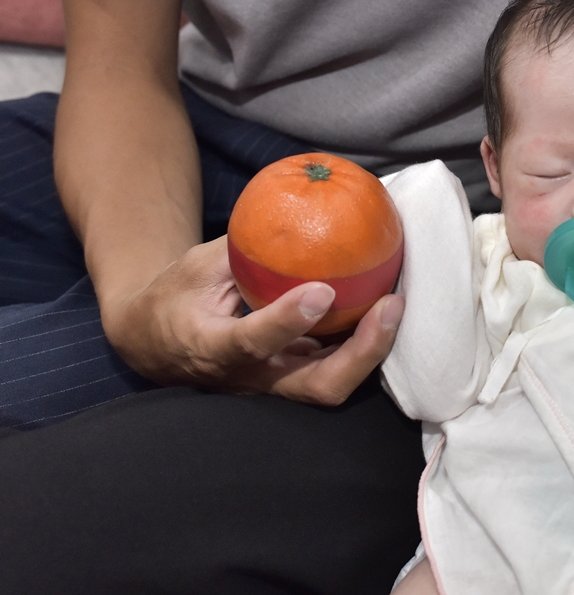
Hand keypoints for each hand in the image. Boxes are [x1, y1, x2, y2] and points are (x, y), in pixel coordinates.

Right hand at [103, 236, 403, 402]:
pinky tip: (387, 305)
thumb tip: (296, 209)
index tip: (320, 291)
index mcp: (214, 348)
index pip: (251, 341)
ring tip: (397, 301)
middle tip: (391, 305)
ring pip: (335, 383)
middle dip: (362, 352)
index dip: (287, 320)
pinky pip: (337, 367)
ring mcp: (278, 385)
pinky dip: (365, 342)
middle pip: (318, 385)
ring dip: (373, 348)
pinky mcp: (294, 380)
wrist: (155, 346)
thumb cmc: (177, 298)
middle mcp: (252, 377)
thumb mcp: (196, 266)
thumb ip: (243, 249)